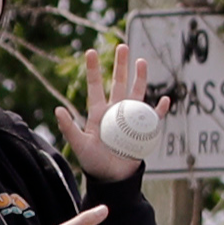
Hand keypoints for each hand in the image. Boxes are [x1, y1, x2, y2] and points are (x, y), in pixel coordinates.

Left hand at [57, 42, 148, 183]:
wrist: (112, 177)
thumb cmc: (93, 162)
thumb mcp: (79, 144)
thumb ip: (69, 128)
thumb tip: (57, 110)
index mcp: (98, 112)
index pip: (95, 86)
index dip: (93, 69)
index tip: (91, 51)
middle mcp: (115, 110)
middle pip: (118, 83)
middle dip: (120, 65)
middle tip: (122, 46)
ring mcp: (130, 118)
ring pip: (137, 92)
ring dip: (140, 77)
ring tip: (141, 61)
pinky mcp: (143, 130)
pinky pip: (154, 117)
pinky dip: (160, 109)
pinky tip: (166, 100)